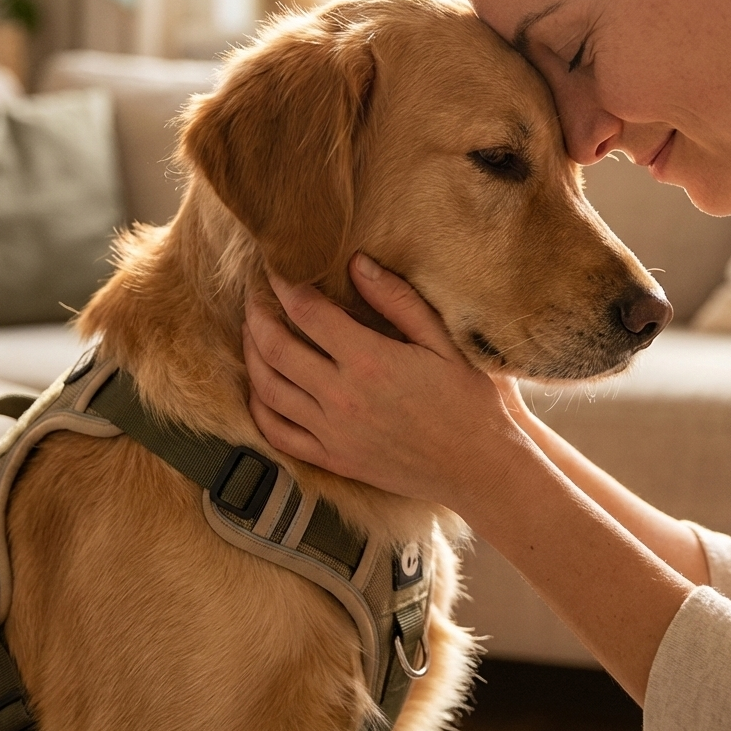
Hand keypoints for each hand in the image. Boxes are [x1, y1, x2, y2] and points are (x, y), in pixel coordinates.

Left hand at [242, 253, 523, 507]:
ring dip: (251, 354)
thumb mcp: (443, 341)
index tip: (274, 266)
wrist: (480, 467)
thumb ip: (397, 300)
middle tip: (252, 293)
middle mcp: (341, 397)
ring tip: (251, 331)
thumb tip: (356, 264)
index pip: (307, 311)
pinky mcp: (332, 459)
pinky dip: (258, 406)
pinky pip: (277, 432)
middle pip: (275, 347)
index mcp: (369, 361)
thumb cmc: (468, 401)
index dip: (283, 284)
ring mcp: (332, 432)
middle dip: (256, 313)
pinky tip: (259, 386)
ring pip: (268, 388)